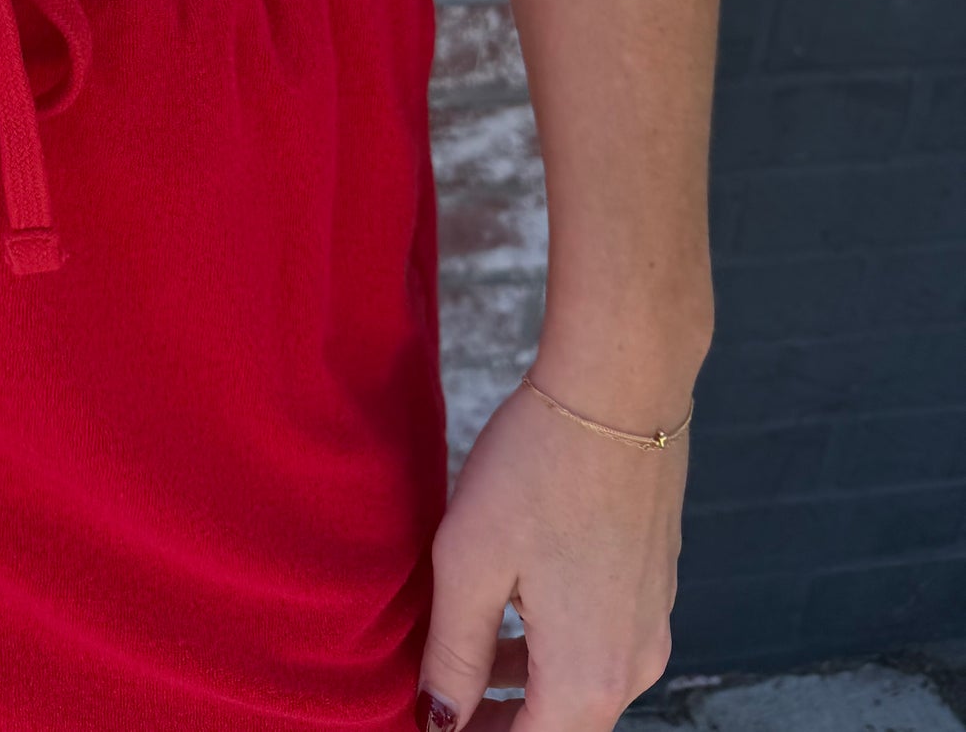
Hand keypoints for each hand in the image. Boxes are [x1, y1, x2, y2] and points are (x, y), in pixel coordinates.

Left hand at [416, 373, 683, 727]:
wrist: (618, 390)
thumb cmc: (536, 469)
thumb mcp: (469, 563)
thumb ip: (452, 655)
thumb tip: (438, 722)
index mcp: (588, 677)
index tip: (433, 723)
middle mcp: (634, 666)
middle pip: (562, 727)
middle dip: (501, 723)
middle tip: (443, 703)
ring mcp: (652, 625)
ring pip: (583, 687)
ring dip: (526, 688)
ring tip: (466, 662)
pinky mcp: (654, 586)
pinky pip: (601, 645)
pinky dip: (555, 650)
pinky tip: (513, 612)